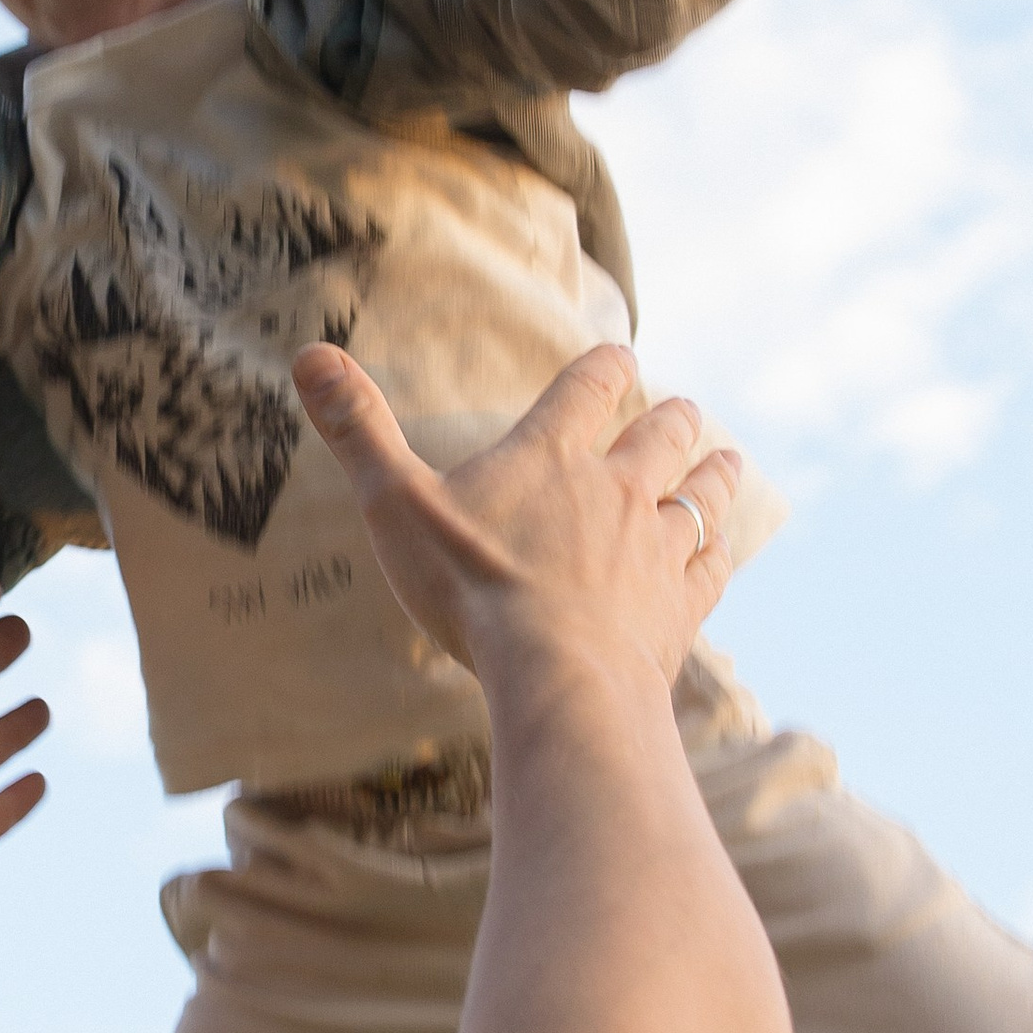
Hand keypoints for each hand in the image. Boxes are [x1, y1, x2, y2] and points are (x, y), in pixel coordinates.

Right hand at [292, 343, 739, 696]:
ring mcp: (656, 547)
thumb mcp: (396, 506)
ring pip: (702, 495)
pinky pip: (712, 566)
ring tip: (723, 462)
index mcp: (552, 456)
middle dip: (671, 419)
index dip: (605, 369)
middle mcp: (617, 489)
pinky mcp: (680, 606)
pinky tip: (721, 552)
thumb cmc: (473, 590)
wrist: (560, 678)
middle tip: (680, 411)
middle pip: (662, 435)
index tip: (619, 358)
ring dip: (714, 475)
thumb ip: (357, 431)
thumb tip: (308, 353)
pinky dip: (719, 551)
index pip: (589, 388)